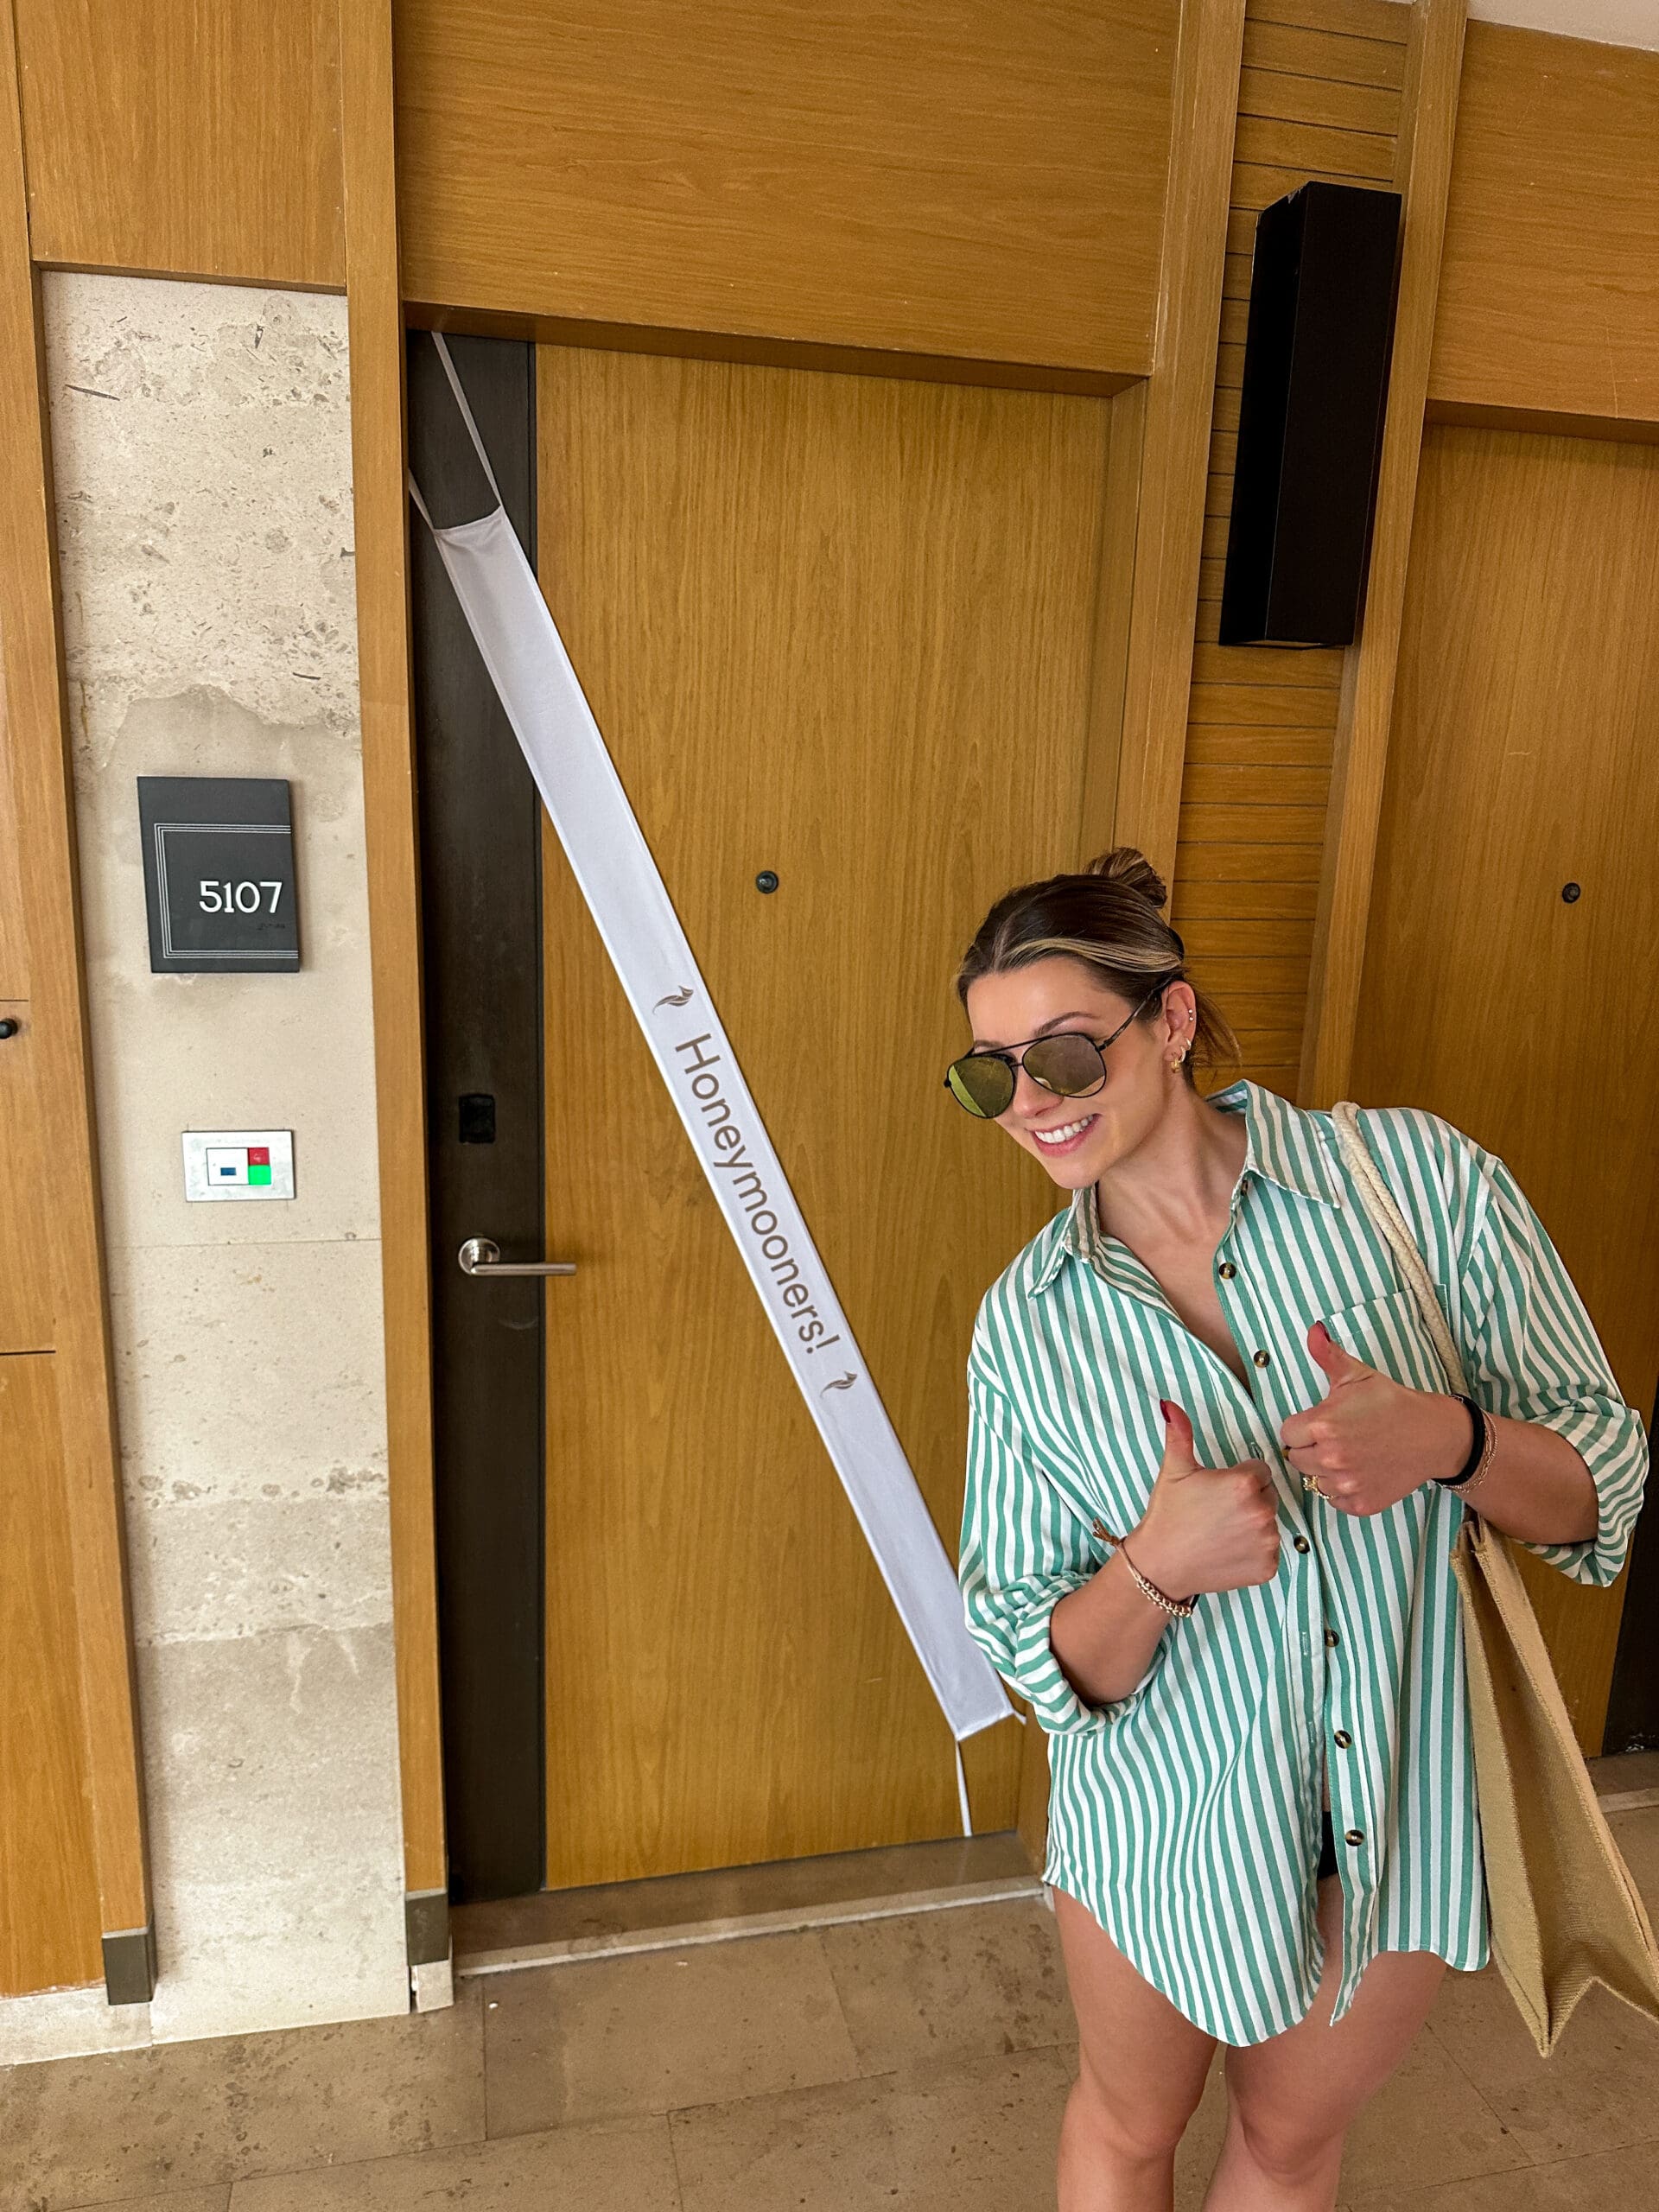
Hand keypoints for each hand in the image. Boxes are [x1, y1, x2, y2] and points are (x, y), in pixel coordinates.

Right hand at [1130, 1402, 1281, 1596]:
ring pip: (1270, 1522)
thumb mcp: (1173, 1471)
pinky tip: (1230, 1551)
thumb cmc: (1168, 1515)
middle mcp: (1262, 1511)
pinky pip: (1270, 1551)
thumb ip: (1180, 1434)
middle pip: (1268, 1494)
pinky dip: (1255, 1551)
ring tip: (1223, 1532)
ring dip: (1254, 1524)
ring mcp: (1268, 1542)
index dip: (1238, 1478)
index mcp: (1244, 1484)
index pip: (1259, 1470)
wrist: (1161, 1565)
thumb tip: (1170, 1404)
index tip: (1218, 1491)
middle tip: (1219, 1512)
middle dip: (1249, 1499)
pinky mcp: (1268, 1567)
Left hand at [1278, 1320, 1468, 1513]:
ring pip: (1314, 1481)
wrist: (1433, 1436)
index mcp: (1322, 1425)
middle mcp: (1330, 1458)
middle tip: (1336, 1437)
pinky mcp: (1361, 1504)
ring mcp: (1346, 1484)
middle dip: (1310, 1447)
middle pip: (1296, 1459)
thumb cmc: (1392, 1403)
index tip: (1321, 1422)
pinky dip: (1342, 1490)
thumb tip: (1313, 1329)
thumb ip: (1328, 1355)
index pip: (1287, 1434)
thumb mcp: (1358, 1375)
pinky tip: (1359, 1471)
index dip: (1302, 1426)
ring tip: (1349, 1453)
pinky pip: (1334, 1501)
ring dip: (1324, 1470)